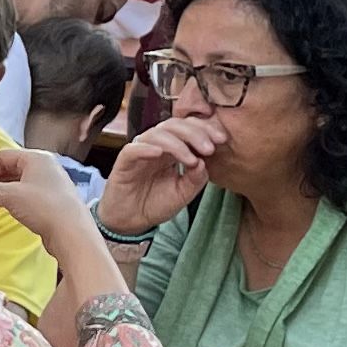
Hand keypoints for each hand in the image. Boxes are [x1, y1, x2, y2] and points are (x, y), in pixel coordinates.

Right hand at [0, 145, 97, 253]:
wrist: (72, 233)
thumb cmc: (42, 207)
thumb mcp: (10, 196)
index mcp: (36, 157)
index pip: (3, 155)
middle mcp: (44, 167)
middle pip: (11, 168)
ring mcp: (49, 184)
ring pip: (17, 183)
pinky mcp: (51, 200)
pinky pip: (25, 194)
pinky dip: (11, 199)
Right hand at [96, 110, 223, 235]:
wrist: (131, 221)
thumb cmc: (155, 203)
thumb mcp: (184, 193)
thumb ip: (196, 179)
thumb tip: (203, 162)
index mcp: (173, 149)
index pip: (189, 128)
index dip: (205, 129)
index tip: (222, 140)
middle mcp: (157, 145)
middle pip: (174, 125)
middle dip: (194, 133)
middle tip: (209, 148)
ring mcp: (140, 151)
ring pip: (157, 133)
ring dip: (176, 143)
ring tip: (190, 159)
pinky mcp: (124, 161)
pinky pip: (134, 149)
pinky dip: (146, 148)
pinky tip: (159, 153)